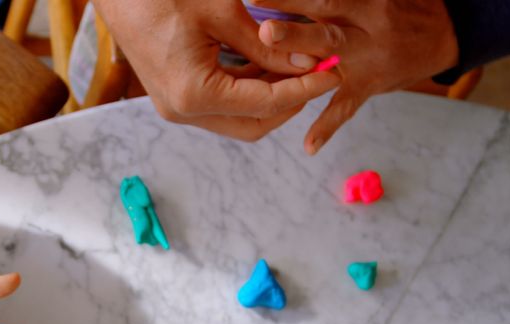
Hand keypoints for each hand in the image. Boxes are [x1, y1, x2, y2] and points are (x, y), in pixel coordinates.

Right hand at [92, 0, 339, 140]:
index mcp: (194, 94)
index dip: (305, 88)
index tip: (333, 71)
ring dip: (272, 96)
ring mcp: (177, 107)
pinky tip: (270, 63)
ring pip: (240, 118)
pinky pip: (223, 104)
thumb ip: (266, 44)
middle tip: (319, 73)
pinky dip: (250, 89)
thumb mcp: (222, 13)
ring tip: (299, 64)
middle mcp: (184, 111)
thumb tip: (306, 62)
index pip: (266, 103)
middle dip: (292, 102)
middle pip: (255, 124)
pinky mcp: (176, 97)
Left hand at [252, 0, 459, 153]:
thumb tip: (292, 2)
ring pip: (332, 66)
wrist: (443, 32)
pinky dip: (328, 127)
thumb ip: (337, 0)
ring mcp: (366, 60)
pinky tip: (309, 146)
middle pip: (325, 27)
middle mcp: (363, 28)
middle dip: (293, 32)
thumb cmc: (396, 5)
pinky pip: (347, 108)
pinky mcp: (369, 86)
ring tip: (277, 87)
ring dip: (304, 76)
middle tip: (264, 31)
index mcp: (363, 1)